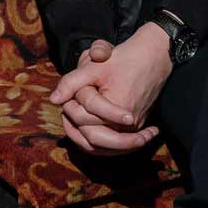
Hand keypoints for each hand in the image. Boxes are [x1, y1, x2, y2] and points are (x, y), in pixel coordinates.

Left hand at [48, 27, 172, 154]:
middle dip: (75, 126)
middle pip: (93, 139)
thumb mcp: (94, 66)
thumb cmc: (124, 60)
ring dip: (85, 140)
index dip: (70, 107)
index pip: (84, 119)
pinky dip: (100, 144)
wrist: (154, 58)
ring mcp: (134, 129)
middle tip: (69, 110)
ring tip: (73, 125)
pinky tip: (88, 135)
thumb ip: (71, 83)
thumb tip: (53, 100)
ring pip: (105, 149)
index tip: (70, 96)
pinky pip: (116, 147)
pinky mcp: (138, 128)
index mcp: (117, 110)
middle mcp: (128, 125)